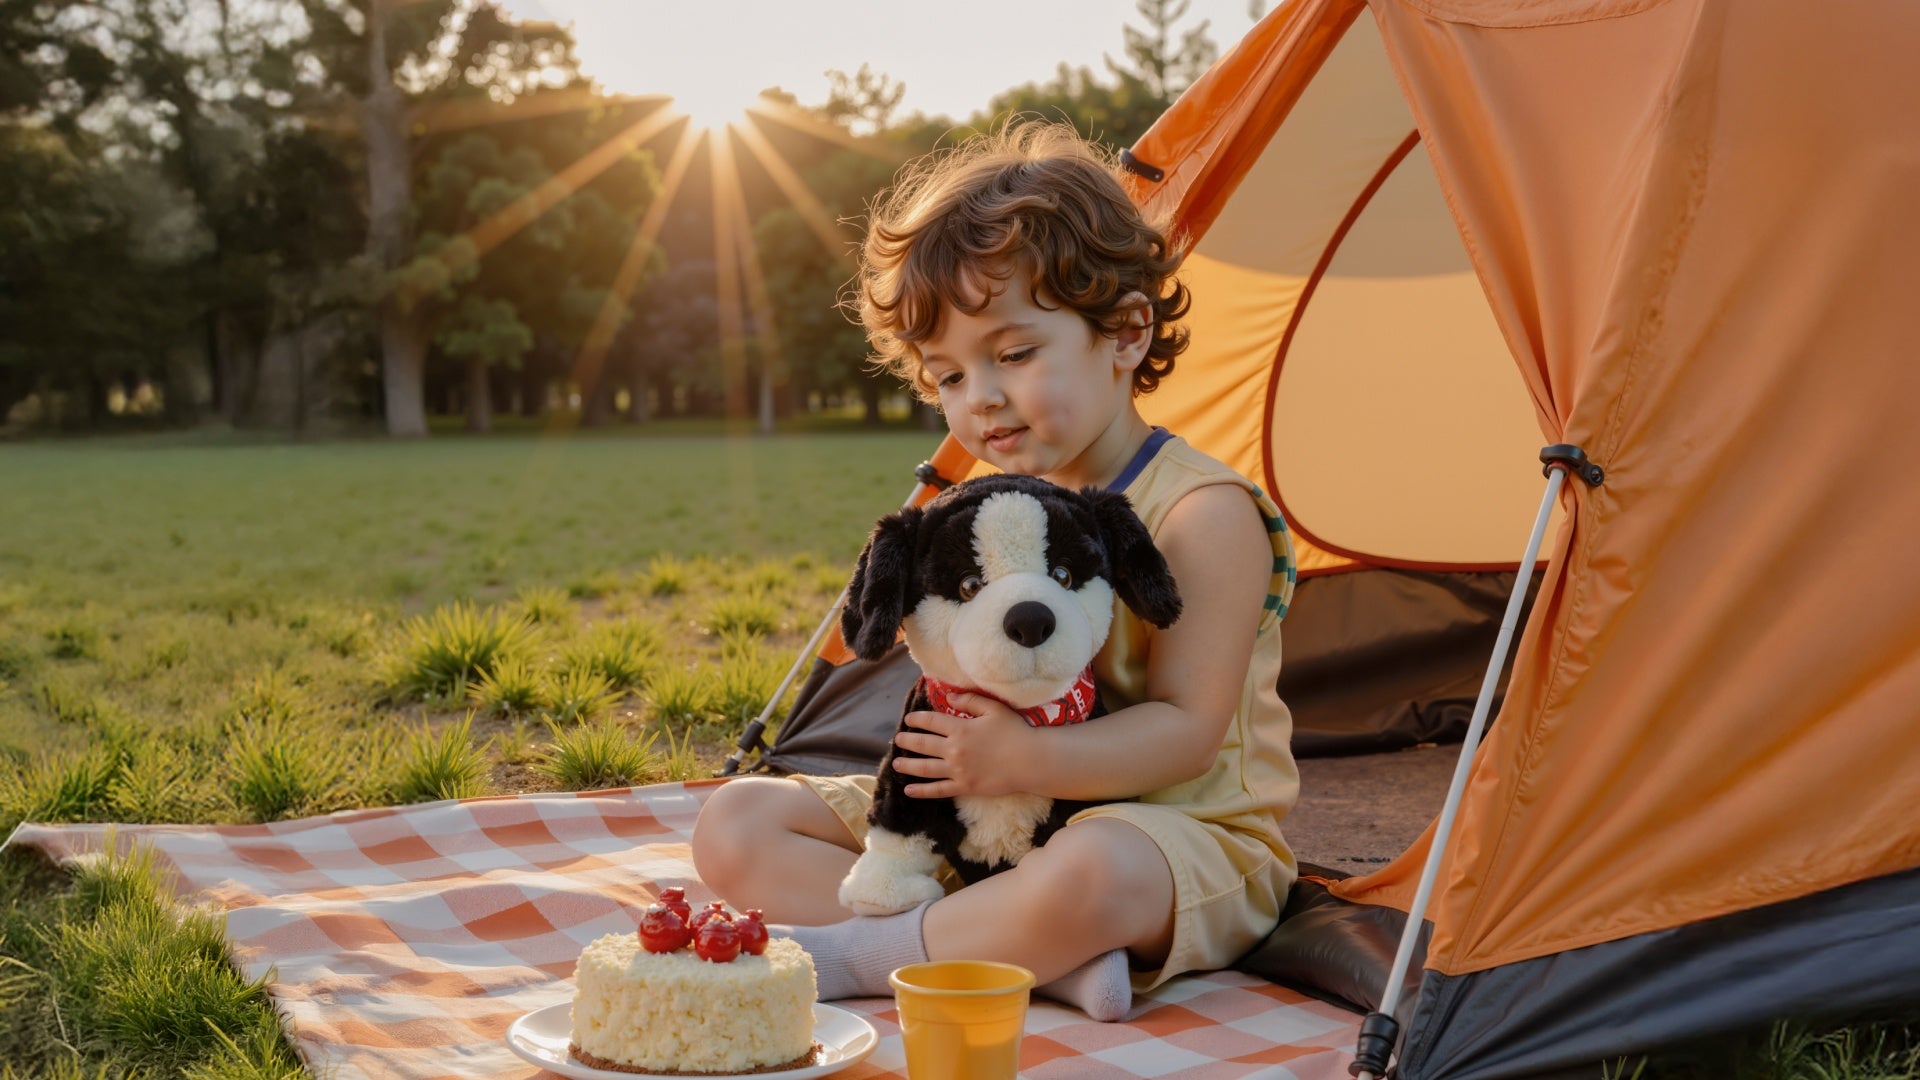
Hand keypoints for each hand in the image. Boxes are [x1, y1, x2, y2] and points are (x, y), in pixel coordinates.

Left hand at [889, 693, 1032, 798]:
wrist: (1030, 761)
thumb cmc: (1015, 732)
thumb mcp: (994, 709)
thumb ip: (970, 701)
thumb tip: (949, 697)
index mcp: (960, 729)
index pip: (931, 722)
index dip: (917, 719)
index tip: (909, 719)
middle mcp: (954, 750)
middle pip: (923, 744)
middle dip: (908, 741)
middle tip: (898, 739)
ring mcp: (957, 771)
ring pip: (925, 768)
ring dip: (908, 765)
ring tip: (896, 763)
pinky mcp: (964, 787)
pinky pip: (938, 790)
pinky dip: (922, 791)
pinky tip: (909, 790)